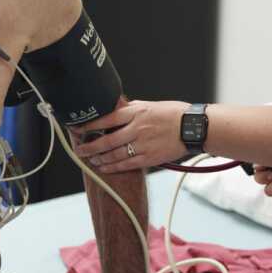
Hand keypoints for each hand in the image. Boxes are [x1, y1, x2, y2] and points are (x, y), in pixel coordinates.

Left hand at [73, 100, 188, 172]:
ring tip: (90, 160)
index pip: (107, 119)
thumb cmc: (173, 114)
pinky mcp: (150, 158)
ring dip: (99, 159)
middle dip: (89, 147)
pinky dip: (113, 167)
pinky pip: (126, 164)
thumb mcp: (149, 105)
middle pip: (107, 141)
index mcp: (136, 112)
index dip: (89, 125)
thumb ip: (130, 109)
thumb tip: (113, 110)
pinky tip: (104, 167)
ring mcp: (143, 144)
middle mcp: (138, 128)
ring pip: (115, 155)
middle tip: (79, 151)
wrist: (193, 127)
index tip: (77, 129)